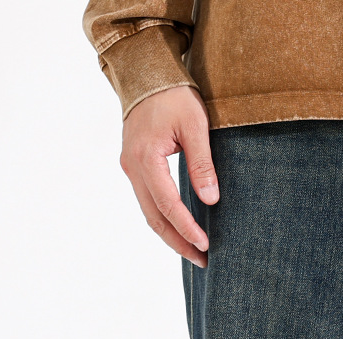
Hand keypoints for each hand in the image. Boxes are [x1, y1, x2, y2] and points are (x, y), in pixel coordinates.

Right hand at [120, 86, 218, 266]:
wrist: (146, 73)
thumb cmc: (173, 94)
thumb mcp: (195, 125)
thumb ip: (202, 164)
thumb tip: (211, 200)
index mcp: (146, 158)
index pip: (168, 205)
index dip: (187, 229)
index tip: (206, 246)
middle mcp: (133, 167)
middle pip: (154, 218)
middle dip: (178, 242)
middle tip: (202, 261)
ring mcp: (130, 167)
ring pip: (149, 212)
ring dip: (171, 235)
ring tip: (194, 252)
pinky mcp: (135, 166)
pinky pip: (149, 201)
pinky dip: (164, 219)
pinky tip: (181, 230)